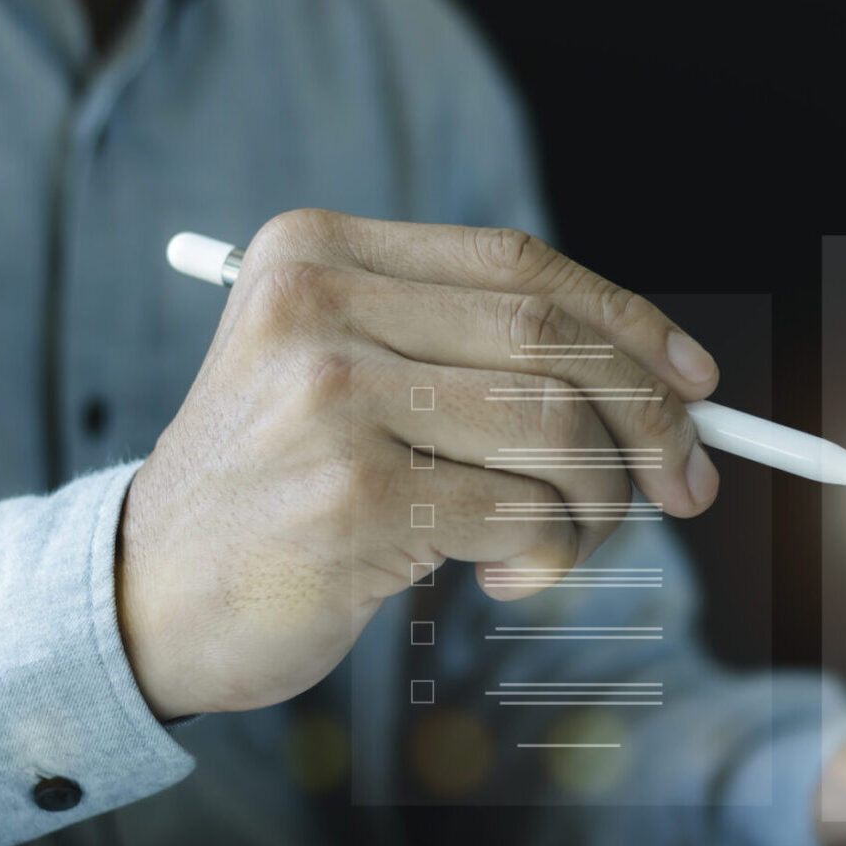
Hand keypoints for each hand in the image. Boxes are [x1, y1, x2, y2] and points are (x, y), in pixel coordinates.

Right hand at [117, 210, 719, 720]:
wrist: (147, 594)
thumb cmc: (280, 490)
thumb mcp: (347, 379)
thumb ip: (468, 357)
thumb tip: (663, 387)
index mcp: (319, 251)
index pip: (521, 266)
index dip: (629, 323)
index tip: (699, 384)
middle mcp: (318, 305)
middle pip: (552, 342)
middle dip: (650, 423)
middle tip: (686, 488)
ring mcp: (329, 398)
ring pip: (555, 430)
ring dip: (598, 505)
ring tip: (564, 543)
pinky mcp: (351, 497)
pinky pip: (522, 516)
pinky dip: (549, 556)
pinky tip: (507, 577)